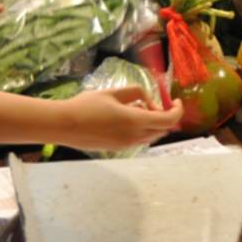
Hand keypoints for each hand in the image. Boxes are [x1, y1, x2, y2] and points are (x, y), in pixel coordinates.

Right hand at [56, 88, 183, 150]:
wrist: (64, 125)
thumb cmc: (86, 106)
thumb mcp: (113, 92)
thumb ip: (136, 93)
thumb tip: (147, 101)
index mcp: (135, 121)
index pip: (168, 120)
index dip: (177, 110)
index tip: (176, 101)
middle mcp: (134, 136)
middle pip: (162, 129)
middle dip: (164, 115)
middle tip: (151, 102)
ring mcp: (126, 145)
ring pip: (151, 135)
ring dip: (152, 122)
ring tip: (135, 107)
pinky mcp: (118, 148)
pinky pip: (139, 139)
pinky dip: (141, 128)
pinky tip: (126, 117)